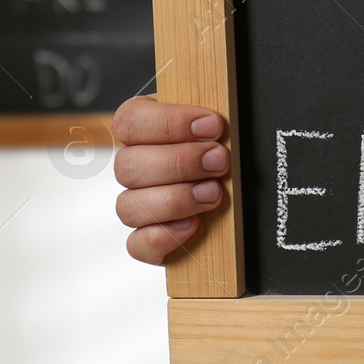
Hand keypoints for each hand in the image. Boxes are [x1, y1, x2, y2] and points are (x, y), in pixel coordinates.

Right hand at [113, 95, 228, 264]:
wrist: (236, 188)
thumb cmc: (221, 149)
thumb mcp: (217, 126)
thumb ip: (212, 118)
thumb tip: (220, 121)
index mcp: (143, 128)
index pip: (131, 121)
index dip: (170, 123)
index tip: (212, 126)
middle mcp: (133, 167)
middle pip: (127, 165)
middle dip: (179, 163)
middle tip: (219, 161)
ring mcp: (137, 205)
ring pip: (128, 206)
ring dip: (175, 200)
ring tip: (213, 193)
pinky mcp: (146, 240)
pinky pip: (138, 244)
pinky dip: (164, 236)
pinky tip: (193, 224)